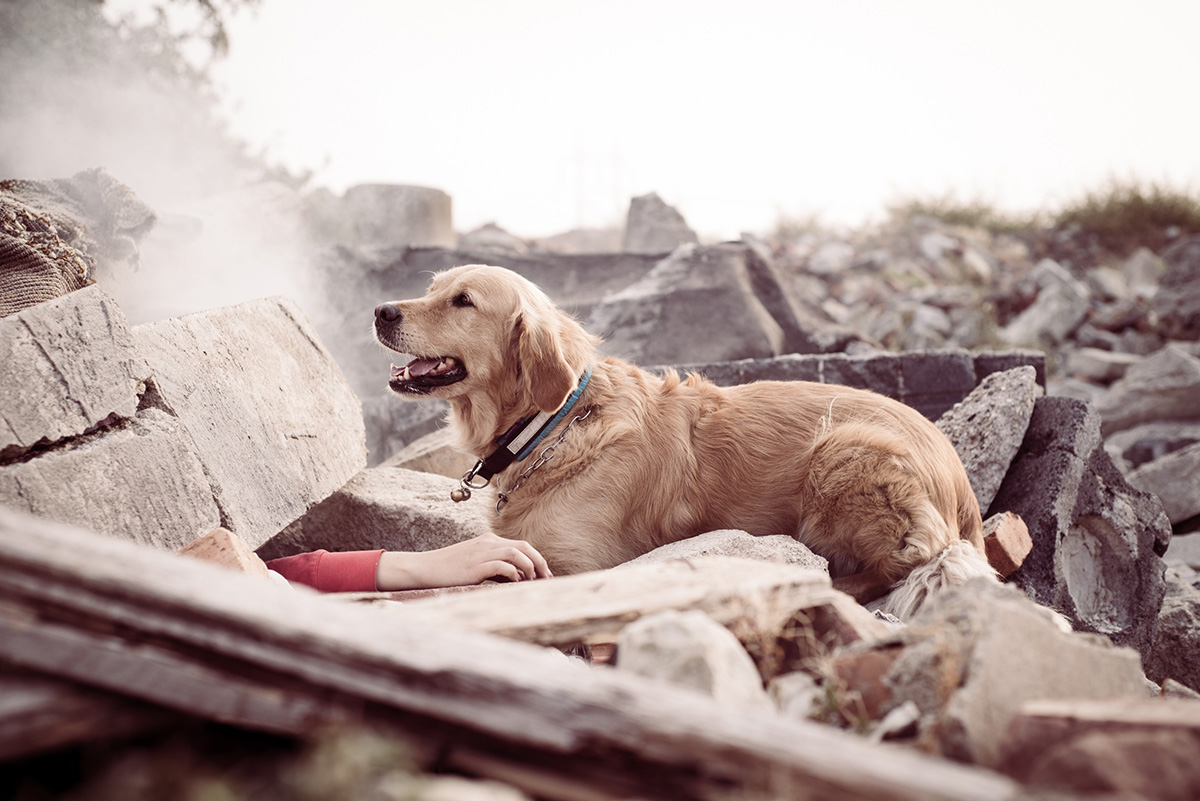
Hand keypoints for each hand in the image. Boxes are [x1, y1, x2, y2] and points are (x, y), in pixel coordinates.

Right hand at [375, 532, 552, 590]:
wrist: (424, 568)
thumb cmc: (449, 569)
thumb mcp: (474, 562)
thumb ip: (494, 565)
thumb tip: (517, 578)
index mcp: (489, 540)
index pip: (522, 545)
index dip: (537, 559)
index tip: (545, 574)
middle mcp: (488, 543)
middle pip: (524, 547)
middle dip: (540, 563)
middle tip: (547, 579)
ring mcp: (481, 553)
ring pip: (517, 554)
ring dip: (530, 569)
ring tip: (533, 583)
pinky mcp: (475, 567)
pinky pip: (502, 566)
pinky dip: (514, 574)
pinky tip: (515, 583)